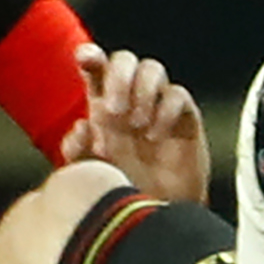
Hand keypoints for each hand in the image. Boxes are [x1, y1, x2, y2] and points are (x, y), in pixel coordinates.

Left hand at [60, 45, 208, 203]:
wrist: (158, 206)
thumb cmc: (123, 183)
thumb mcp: (92, 170)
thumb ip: (79, 150)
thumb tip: (82, 126)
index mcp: (103, 101)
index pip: (96, 67)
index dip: (90, 57)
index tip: (83, 59)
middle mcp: (131, 95)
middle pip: (124, 60)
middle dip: (118, 77)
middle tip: (114, 112)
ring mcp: (158, 102)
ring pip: (152, 68)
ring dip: (142, 91)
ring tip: (136, 125)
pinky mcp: (184, 115)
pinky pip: (177, 94)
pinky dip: (164, 111)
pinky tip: (154, 136)